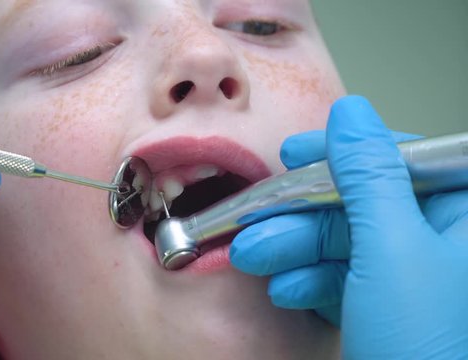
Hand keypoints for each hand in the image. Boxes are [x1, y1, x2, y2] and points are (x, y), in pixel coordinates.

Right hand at [231, 95, 467, 357]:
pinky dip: (311, 281)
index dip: (344, 154)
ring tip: (255, 260)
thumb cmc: (427, 346)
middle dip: (300, 216)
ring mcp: (414, 278)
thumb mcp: (391, 249)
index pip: (402, 159)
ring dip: (295, 250)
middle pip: (361, 205)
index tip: (295, 152)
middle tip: (254, 221)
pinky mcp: (389, 308)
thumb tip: (351, 113)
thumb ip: (369, 174)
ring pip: (345, 244)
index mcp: (463, 215)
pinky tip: (288, 291)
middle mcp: (443, 242)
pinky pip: (345, 278)